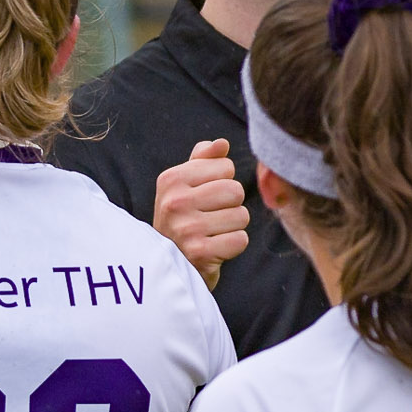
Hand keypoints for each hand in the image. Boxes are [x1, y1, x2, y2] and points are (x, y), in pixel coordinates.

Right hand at [154, 140, 249, 287]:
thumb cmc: (182, 220)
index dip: (223, 183)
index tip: (204, 198)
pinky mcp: (199, 253)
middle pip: (235, 190)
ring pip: (241, 215)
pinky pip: (240, 240)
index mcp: (171, 179)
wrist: (169, 268)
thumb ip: (203, 161)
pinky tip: (215, 249)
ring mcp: (186, 228)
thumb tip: (222, 143)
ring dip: (232, 227)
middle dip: (231, 205)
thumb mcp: (184, 187)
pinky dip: (233, 246)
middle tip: (211, 218)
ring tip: (211, 234)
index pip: (225, 166)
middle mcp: (175, 201)